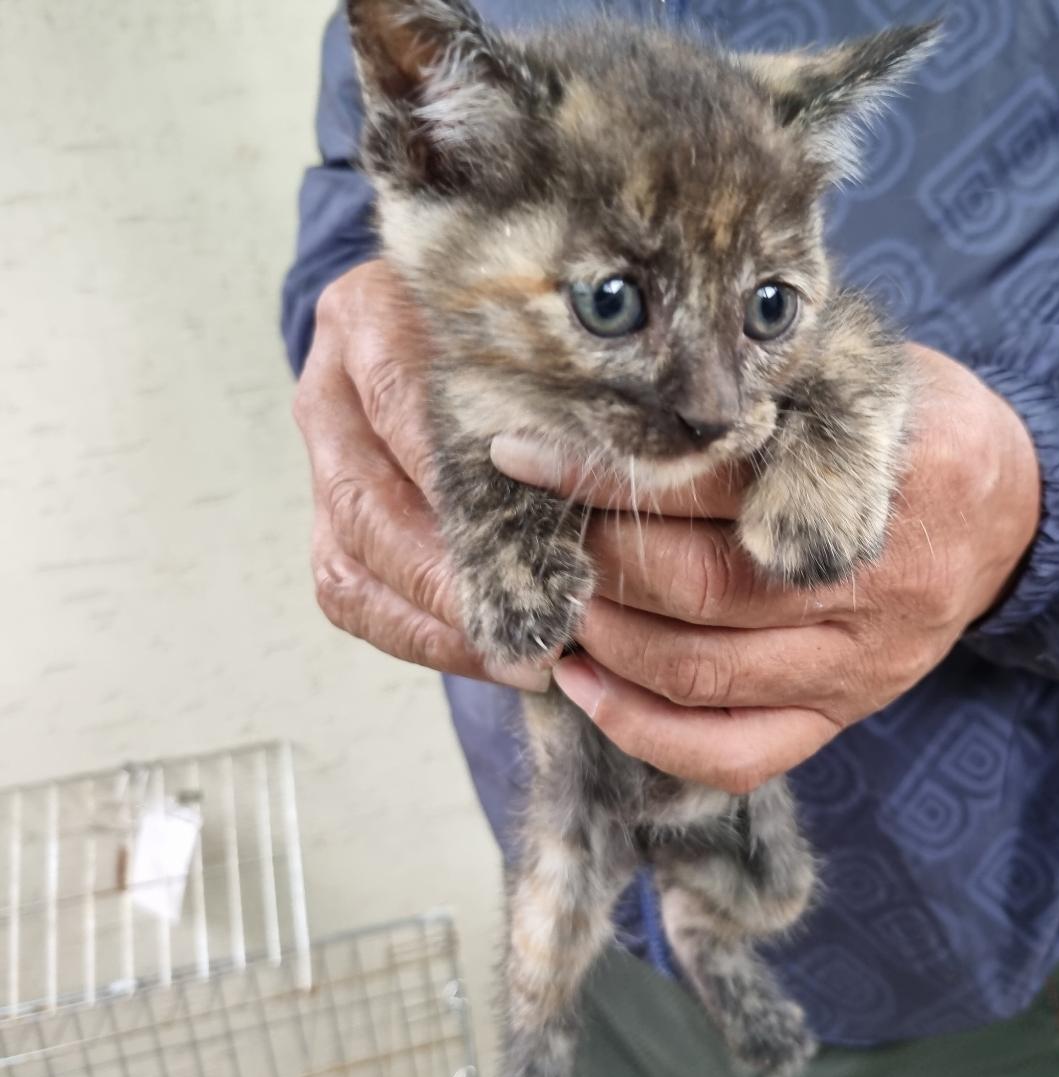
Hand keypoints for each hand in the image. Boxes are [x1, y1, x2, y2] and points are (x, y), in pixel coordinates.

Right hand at [292, 261, 549, 691]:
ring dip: (439, 621)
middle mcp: (333, 388)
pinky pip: (350, 596)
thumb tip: (618, 480)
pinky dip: (421, 638)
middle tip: (538, 623)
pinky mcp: (324, 516)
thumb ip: (554, 387)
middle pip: (368, 501)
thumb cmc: (508, 330)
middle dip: (453, 577)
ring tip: (524, 655)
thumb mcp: (531, 332)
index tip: (537, 536)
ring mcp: (321, 457)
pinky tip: (493, 657)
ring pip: (351, 558)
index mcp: (373, 318)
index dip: (462, 476)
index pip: (405, 403)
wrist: (438, 318)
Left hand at [492, 345, 1039, 791]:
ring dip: (605, 638)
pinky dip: (644, 731)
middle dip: (595, 558)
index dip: (602, 473)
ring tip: (559, 593)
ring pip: (702, 673)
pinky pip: (736, 754)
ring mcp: (858, 666)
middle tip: (539, 528)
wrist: (1009, 510)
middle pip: (696, 588)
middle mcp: (868, 587)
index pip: (710, 484)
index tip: (521, 454)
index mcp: (876, 479)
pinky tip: (587, 684)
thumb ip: (775, 372)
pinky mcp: (845, 715)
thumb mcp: (865, 366)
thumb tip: (631, 376)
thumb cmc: (915, 426)